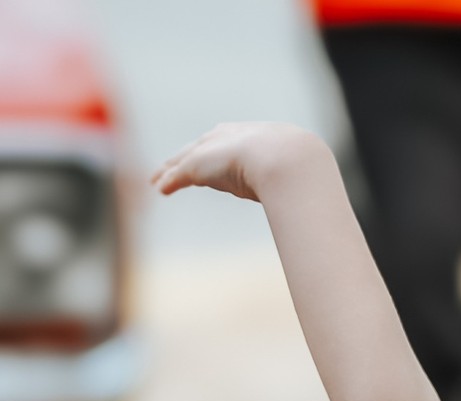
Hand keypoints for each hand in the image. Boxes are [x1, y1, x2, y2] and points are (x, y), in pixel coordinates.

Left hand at [151, 122, 320, 201]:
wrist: (283, 160)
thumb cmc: (294, 168)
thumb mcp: (288, 176)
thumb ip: (286, 185)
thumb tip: (303, 204)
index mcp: (246, 136)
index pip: (224, 144)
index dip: (214, 153)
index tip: (207, 160)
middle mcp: (223, 138)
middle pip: (197, 148)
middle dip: (184, 158)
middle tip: (172, 167)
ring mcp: (210, 151)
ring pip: (182, 161)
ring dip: (168, 171)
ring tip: (157, 180)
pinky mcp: (197, 165)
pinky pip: (177, 175)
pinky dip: (168, 181)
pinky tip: (159, 189)